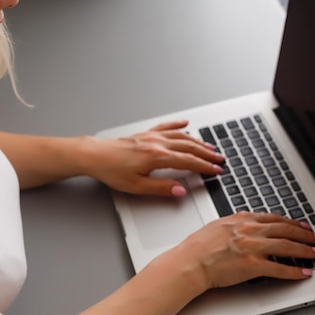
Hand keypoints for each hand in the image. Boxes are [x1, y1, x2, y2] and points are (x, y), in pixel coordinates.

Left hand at [87, 120, 224, 196]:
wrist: (95, 156)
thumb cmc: (112, 171)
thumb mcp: (137, 186)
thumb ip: (161, 188)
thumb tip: (181, 190)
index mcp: (157, 157)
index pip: (188, 162)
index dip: (204, 167)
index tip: (216, 171)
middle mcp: (156, 144)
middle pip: (188, 147)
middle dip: (206, 154)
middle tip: (220, 159)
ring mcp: (151, 137)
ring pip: (180, 136)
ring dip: (197, 141)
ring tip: (209, 147)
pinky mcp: (144, 134)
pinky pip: (165, 127)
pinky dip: (177, 125)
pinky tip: (185, 124)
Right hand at [174, 212, 314, 288]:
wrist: (190, 261)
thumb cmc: (198, 246)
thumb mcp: (218, 226)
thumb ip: (236, 224)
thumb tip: (246, 224)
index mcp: (241, 219)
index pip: (274, 218)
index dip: (292, 222)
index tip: (302, 226)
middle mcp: (250, 230)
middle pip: (285, 230)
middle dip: (305, 234)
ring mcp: (252, 247)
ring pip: (287, 246)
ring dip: (305, 250)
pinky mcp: (253, 265)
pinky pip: (280, 269)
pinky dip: (295, 272)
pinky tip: (304, 273)